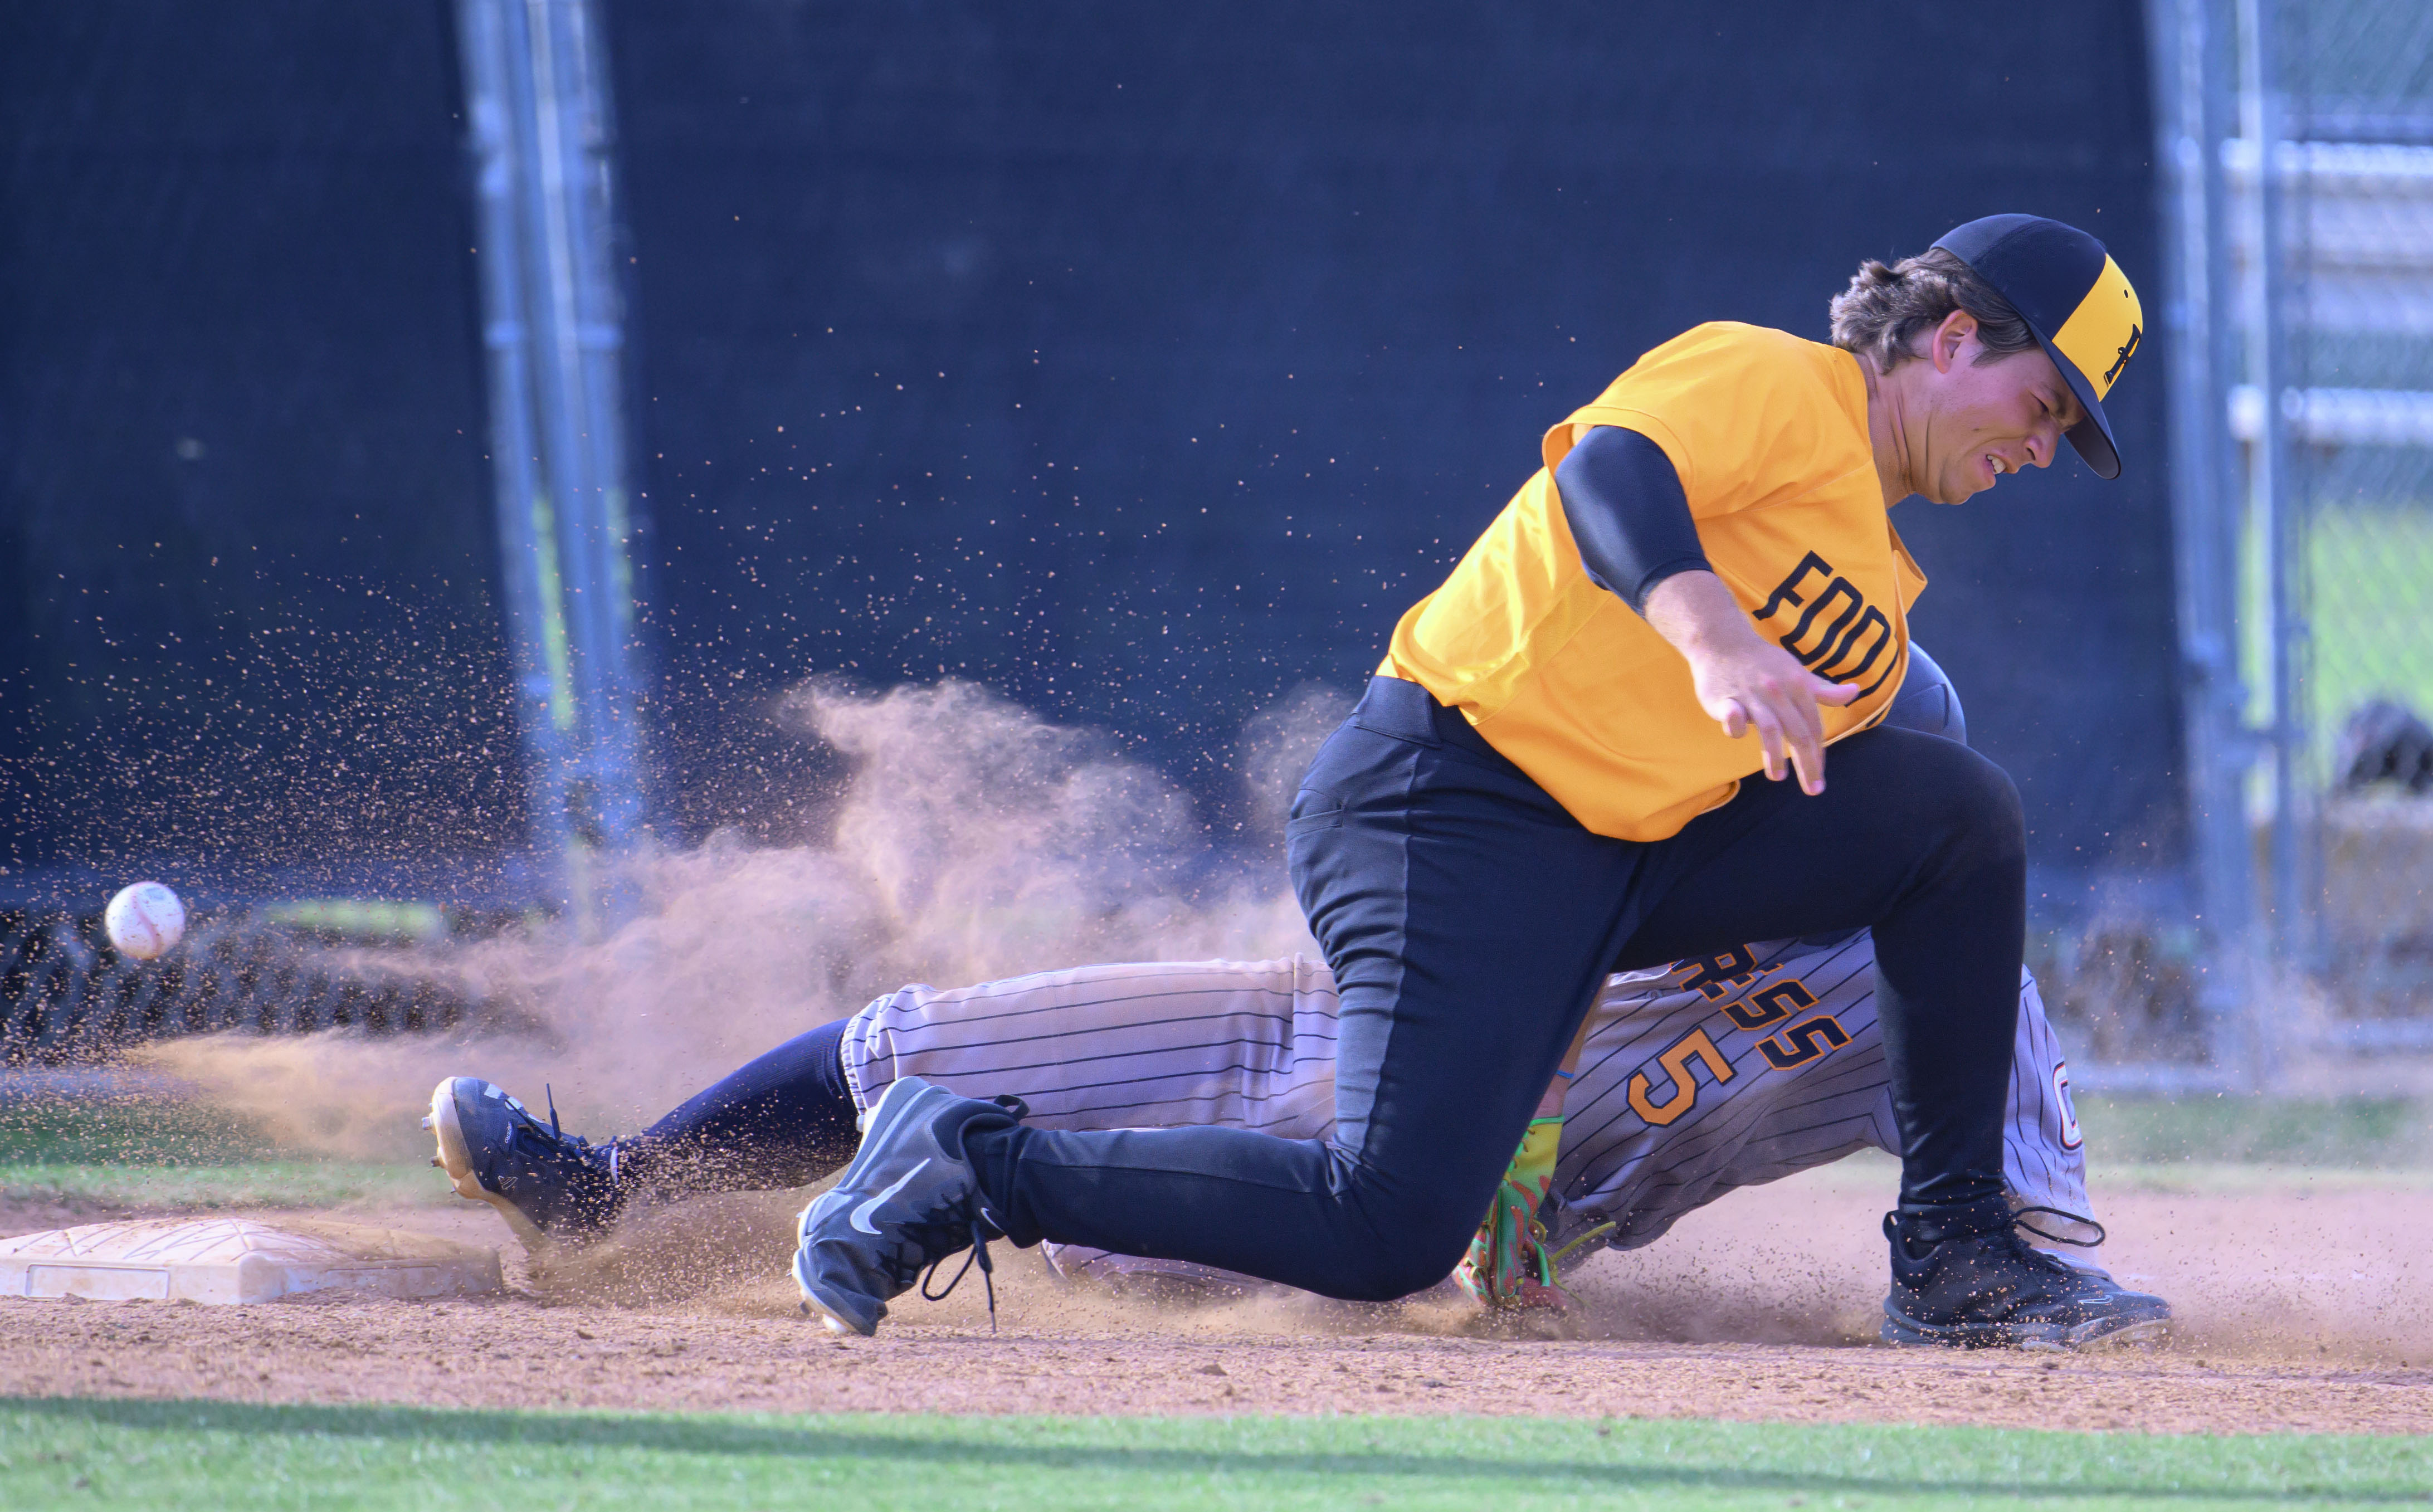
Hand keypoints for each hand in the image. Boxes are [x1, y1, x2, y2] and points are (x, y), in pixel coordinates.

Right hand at [1641, 571, 1859, 794]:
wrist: (1722, 640)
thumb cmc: (1762, 661)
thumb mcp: (1796, 672)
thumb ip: (1822, 690)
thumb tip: (1855, 692)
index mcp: (1798, 686)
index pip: (1814, 727)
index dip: (1819, 754)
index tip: (1820, 776)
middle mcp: (1778, 691)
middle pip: (1798, 734)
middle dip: (1808, 765)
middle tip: (1814, 790)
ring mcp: (1751, 694)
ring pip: (1769, 730)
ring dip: (1775, 757)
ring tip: (1779, 778)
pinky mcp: (1724, 698)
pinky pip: (1733, 717)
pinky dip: (1736, 727)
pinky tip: (1737, 733)